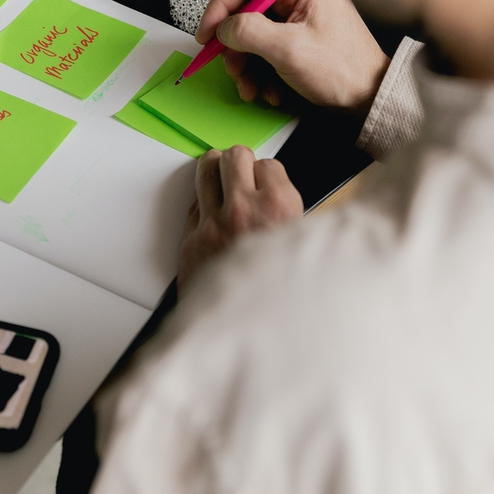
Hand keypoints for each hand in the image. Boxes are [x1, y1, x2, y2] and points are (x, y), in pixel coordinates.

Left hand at [178, 147, 303, 292]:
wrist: (251, 337)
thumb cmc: (282, 299)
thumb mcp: (302, 250)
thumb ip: (290, 217)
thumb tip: (278, 195)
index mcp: (280, 208)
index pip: (269, 164)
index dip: (268, 175)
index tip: (268, 183)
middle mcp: (244, 209)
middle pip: (235, 156)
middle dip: (240, 164)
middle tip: (242, 175)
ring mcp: (213, 223)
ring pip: (205, 169)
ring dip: (215, 173)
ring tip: (221, 182)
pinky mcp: (191, 241)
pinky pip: (194, 205)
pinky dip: (203, 208)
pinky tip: (213, 218)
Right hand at [196, 0, 389, 111]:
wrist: (370, 98)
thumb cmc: (342, 69)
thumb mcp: (288, 49)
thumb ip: (248, 31)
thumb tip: (222, 28)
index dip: (218, 7)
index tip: (206, 36)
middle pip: (245, 10)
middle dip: (234, 45)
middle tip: (232, 70)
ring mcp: (298, 17)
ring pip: (252, 34)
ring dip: (246, 65)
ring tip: (252, 89)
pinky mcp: (298, 38)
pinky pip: (266, 49)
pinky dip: (261, 71)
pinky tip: (270, 91)